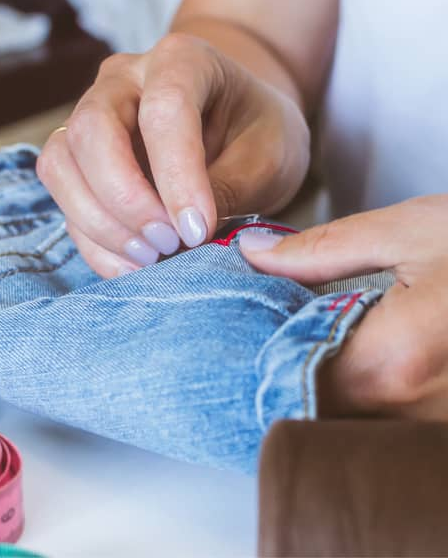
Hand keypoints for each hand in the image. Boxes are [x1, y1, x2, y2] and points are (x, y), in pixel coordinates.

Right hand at [37, 33, 309, 277]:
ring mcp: (92, 117)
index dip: (177, 177)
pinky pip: (64, 199)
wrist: (235, 121)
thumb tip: (183, 236)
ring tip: (152, 257)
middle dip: (125, 199)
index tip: (198, 230)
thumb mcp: (268, 156)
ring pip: (60, 165)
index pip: (164, 110)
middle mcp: (123, 80)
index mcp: (181, 60)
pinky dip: (94, 242)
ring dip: (99, 223)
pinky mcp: (79, 159)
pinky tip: (133, 264)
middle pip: (91, 131)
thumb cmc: (256, 131)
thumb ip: (229, 189)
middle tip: (168, 244)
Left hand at [240, 195, 447, 419]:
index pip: (286, 378)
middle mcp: (408, 408)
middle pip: (307, 407)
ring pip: (338, 417)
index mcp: (393, 360)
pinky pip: (372, 417)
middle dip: (274, 369)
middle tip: (254, 329)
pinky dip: (346, 390)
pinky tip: (339, 355)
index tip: (229, 328)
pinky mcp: (439, 420)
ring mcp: (428, 422)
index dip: (249, 354)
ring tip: (293, 337)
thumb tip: (252, 252)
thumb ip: (321, 249)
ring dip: (308, 382)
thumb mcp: (409, 232)